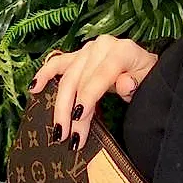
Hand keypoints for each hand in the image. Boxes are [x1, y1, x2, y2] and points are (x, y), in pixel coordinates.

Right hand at [28, 35, 158, 150]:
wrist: (143, 64)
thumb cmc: (145, 75)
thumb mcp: (148, 79)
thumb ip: (137, 82)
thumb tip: (124, 83)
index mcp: (121, 50)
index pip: (100, 75)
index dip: (88, 96)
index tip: (79, 118)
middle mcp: (102, 46)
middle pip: (80, 79)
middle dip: (72, 110)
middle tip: (68, 136)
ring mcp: (87, 49)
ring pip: (66, 77)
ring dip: (59, 105)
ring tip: (57, 129)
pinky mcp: (77, 55)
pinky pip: (57, 63)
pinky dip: (44, 75)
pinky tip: (34, 88)